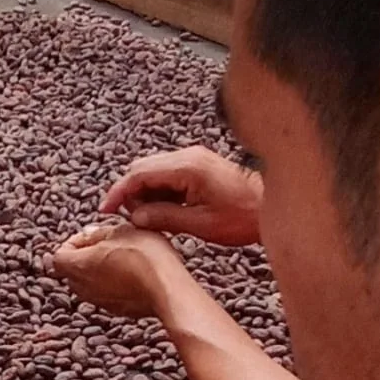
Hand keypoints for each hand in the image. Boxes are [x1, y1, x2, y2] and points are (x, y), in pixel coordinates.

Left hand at [52, 221, 190, 317]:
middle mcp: (84, 288)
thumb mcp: (120, 230)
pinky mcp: (117, 310)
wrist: (167, 287)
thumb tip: (89, 235)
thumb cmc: (144, 256)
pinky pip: (107, 294)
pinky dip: (114, 283)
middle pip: (72, 271)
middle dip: (85, 256)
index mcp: (78, 266)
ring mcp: (100, 302)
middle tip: (106, 244)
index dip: (72, 242)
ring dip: (100, 270)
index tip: (90, 235)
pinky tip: (133, 273)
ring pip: (90, 284)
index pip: (58, 255)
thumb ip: (98, 233)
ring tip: (122, 257)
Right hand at [99, 145, 261, 245]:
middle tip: (131, 219)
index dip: (118, 192)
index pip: (138, 174)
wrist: (275, 206)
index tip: (105, 210)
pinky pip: (168, 174)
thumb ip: (165, 218)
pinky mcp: (199, 165)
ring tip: (150, 218)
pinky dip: (159, 191)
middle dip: (130, 192)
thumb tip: (135, 217)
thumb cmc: (244, 217)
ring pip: (154, 171)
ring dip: (145, 193)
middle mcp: (188, 156)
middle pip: (142, 168)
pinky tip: (165, 210)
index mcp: (187, 168)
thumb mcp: (201, 224)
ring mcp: (194, 158)